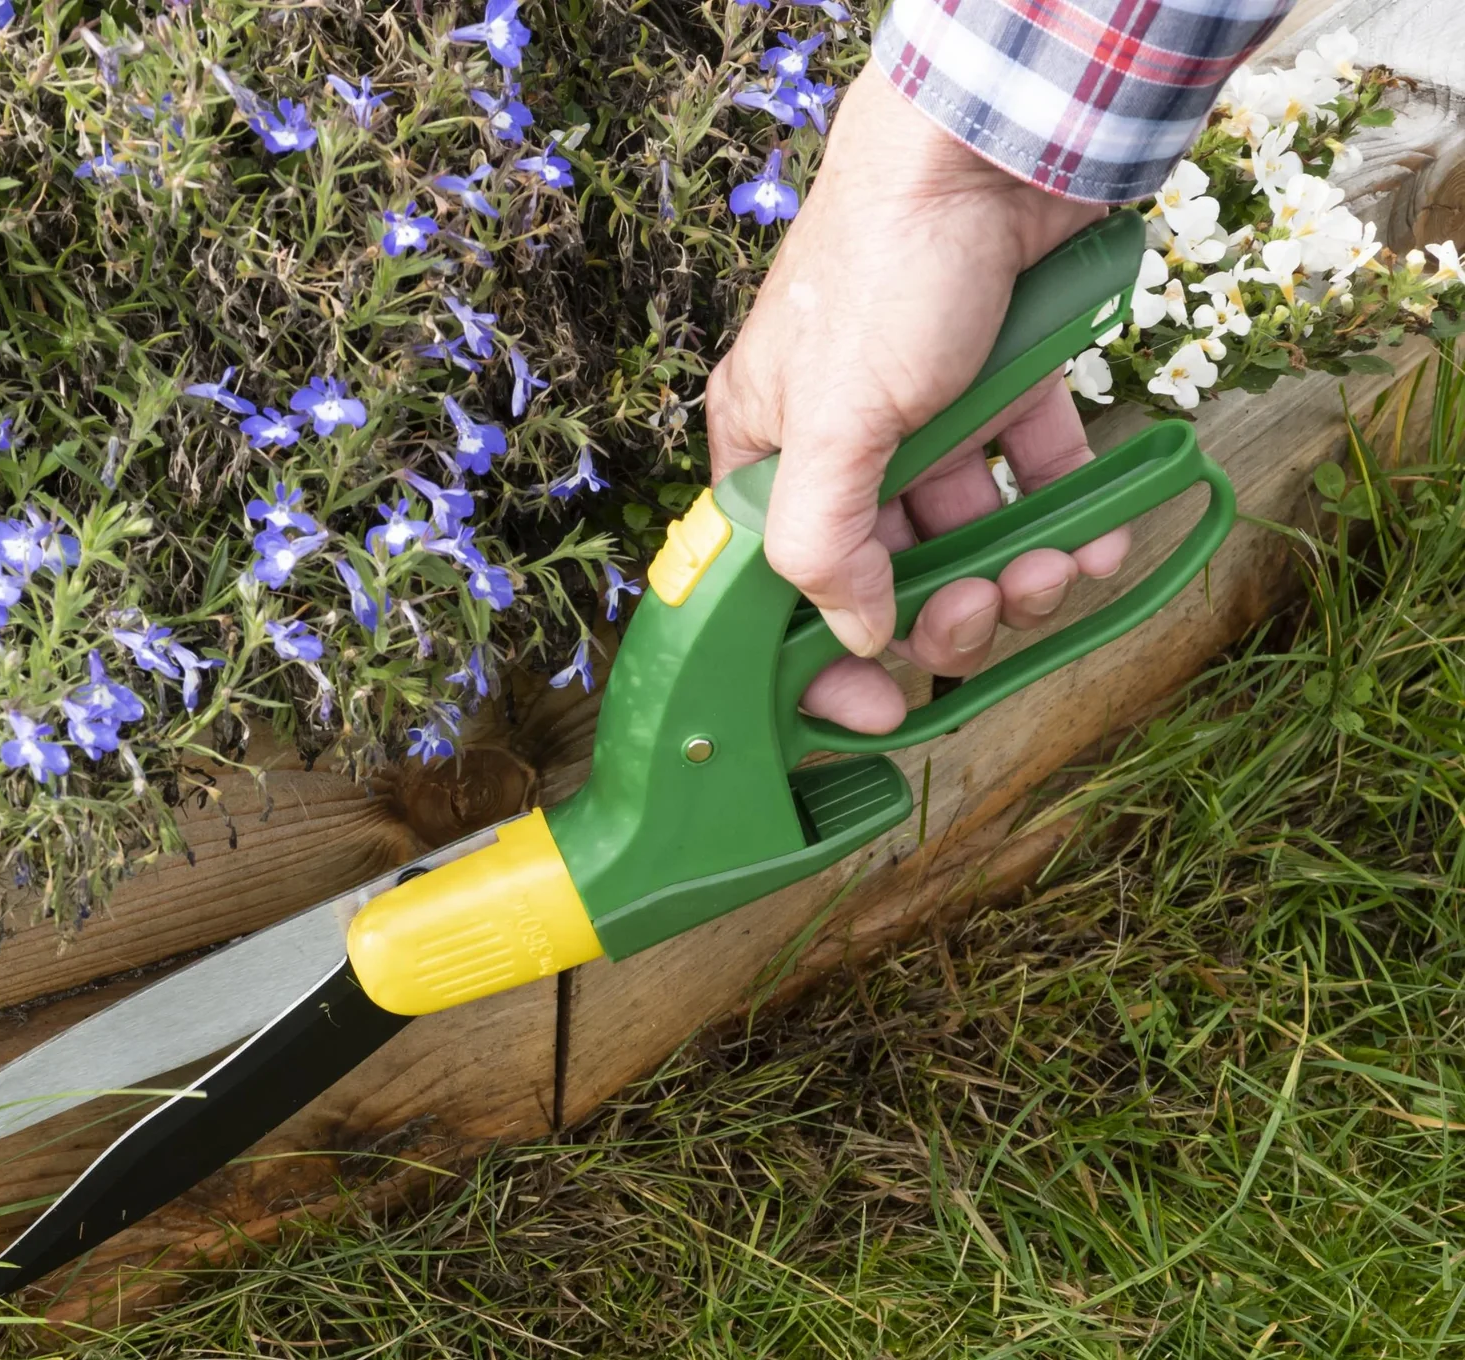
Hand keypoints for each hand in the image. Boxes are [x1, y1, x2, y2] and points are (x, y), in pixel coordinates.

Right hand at [706, 67, 1130, 734]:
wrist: (998, 142)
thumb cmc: (891, 264)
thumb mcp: (833, 418)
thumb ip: (823, 540)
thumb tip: (857, 635)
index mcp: (765, 449)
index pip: (774, 586)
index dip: (818, 657)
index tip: (877, 708)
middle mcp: (840, 444)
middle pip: (885, 573)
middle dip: (944, 611)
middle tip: (984, 613)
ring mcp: (926, 420)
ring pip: (968, 536)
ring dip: (1014, 574)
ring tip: (1057, 571)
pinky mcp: (1005, 391)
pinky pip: (1034, 481)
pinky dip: (1069, 516)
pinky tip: (1103, 536)